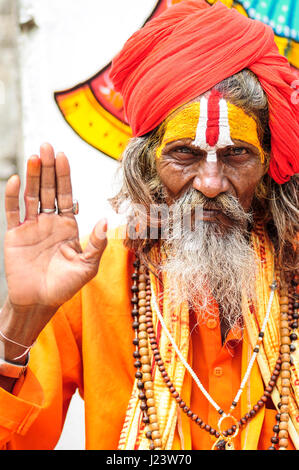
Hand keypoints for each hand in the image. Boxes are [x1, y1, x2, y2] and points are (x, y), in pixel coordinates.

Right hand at [4, 143, 107, 313]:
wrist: (39, 301)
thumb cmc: (65, 286)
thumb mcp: (87, 266)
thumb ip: (96, 244)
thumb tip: (104, 221)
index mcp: (68, 226)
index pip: (67, 195)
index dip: (65, 176)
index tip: (64, 157)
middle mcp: (50, 222)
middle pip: (49, 189)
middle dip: (49, 168)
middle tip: (47, 146)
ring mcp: (32, 226)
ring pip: (32, 195)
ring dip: (33, 176)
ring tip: (35, 155)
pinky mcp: (15, 234)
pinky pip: (13, 211)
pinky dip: (13, 196)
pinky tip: (16, 180)